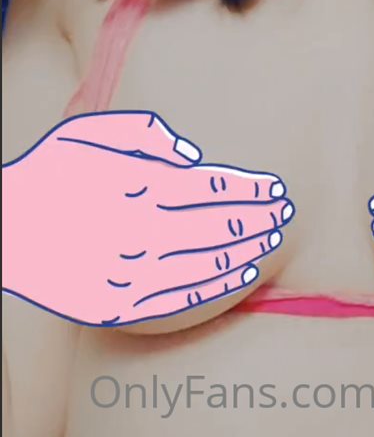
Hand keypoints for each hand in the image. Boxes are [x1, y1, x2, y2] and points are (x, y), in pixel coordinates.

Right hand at [2, 110, 293, 326]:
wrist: (12, 229)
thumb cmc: (55, 171)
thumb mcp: (87, 133)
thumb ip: (142, 132)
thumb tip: (192, 152)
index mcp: (128, 183)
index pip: (205, 187)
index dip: (245, 189)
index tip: (275, 188)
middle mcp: (129, 227)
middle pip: (211, 225)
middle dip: (253, 219)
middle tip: (283, 214)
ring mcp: (121, 269)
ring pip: (199, 263)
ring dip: (242, 252)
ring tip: (269, 241)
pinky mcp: (113, 304)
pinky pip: (174, 298)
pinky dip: (212, 287)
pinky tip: (237, 275)